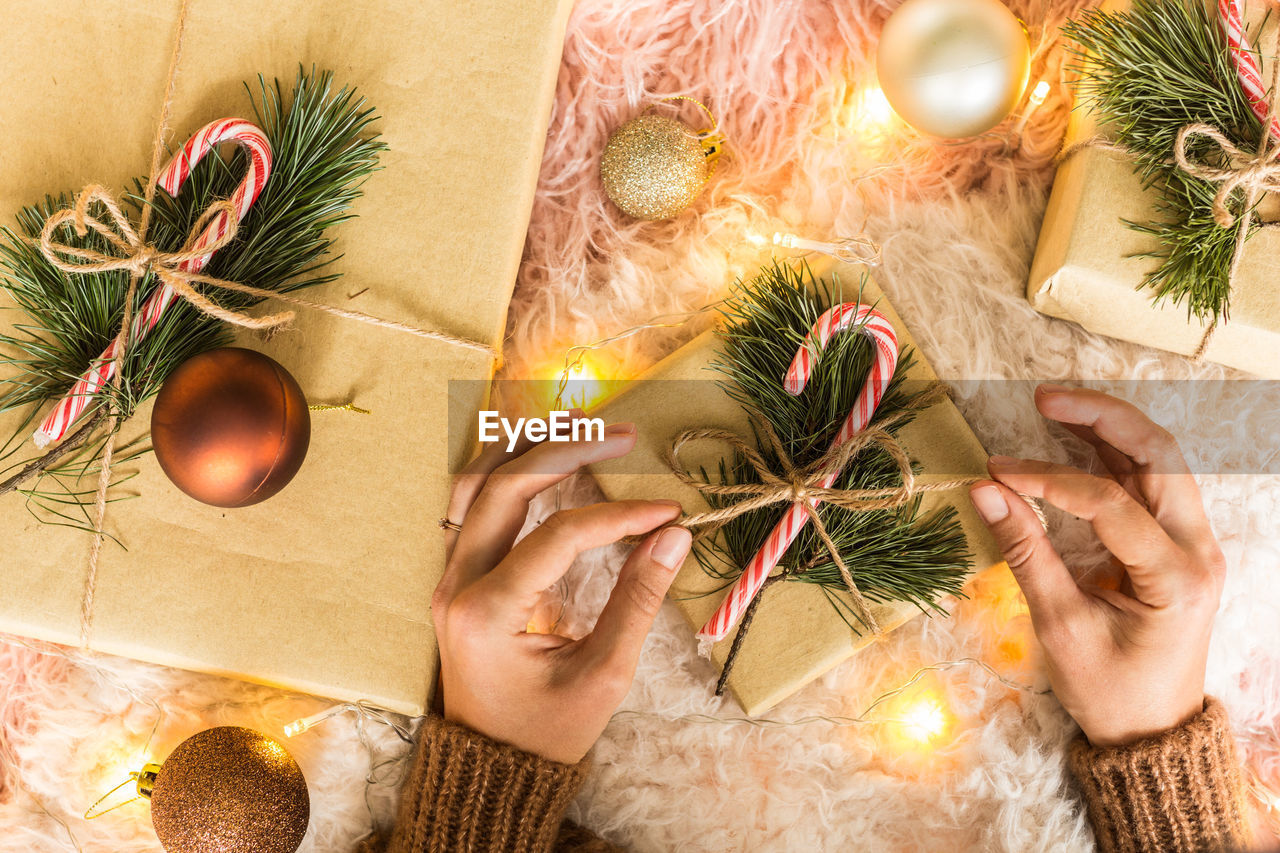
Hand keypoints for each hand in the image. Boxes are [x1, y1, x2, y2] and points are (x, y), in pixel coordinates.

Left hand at [432, 416, 691, 763]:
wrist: (490, 769)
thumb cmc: (547, 732)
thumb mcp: (603, 676)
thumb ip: (637, 600)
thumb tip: (675, 536)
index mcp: (488, 613)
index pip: (560, 536)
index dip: (620, 516)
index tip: (668, 511)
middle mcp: (456, 585)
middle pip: (505, 486)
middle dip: (566, 449)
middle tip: (622, 433)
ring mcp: (448, 577)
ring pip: (474, 483)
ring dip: (526, 447)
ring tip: (579, 425)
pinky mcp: (454, 576)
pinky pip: (468, 504)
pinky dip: (505, 471)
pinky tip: (541, 455)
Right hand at [968, 386, 1224, 746]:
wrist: (1154, 731)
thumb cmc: (1109, 690)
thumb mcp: (1059, 626)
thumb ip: (1025, 551)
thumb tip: (986, 490)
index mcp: (1176, 577)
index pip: (1109, 502)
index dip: (1047, 478)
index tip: (995, 473)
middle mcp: (1198, 549)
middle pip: (1161, 454)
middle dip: (1102, 416)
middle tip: (1043, 398)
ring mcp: (1194, 542)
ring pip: (1161, 459)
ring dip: (1111, 425)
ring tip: (1054, 405)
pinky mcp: (1177, 543)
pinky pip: (1151, 481)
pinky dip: (1114, 452)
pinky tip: (1075, 437)